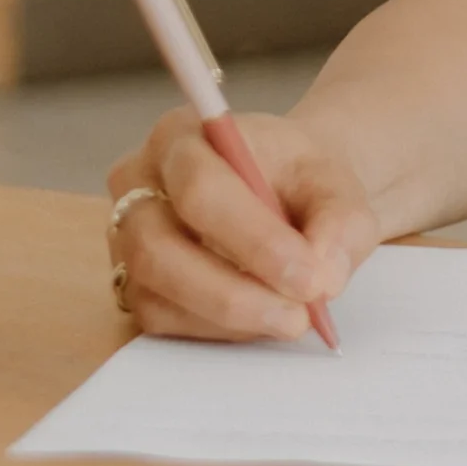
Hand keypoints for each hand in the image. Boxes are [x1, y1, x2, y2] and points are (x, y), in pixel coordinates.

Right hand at [106, 108, 380, 341]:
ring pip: (155, 293)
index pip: (200, 188)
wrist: (287, 190)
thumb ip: (340, 223)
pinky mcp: (130, 281)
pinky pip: (159, 319)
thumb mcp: (337, 185)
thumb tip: (324, 276)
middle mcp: (138, 182)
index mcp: (182, 135)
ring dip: (228, 318)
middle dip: (233, 293)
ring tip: (290, 319)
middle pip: (158, 248)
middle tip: (299, 316)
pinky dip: (215, 329)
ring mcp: (125, 236)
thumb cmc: (301, 179)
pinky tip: (259, 318)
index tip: (309, 279)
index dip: (254, 240)